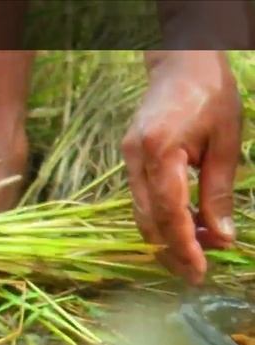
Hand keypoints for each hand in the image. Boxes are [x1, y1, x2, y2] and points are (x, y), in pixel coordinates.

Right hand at [122, 51, 241, 284]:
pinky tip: (184, 230)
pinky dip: (162, 223)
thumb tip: (222, 237)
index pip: (170, 213)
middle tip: (198, 272)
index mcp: (160, 150)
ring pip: (142, 217)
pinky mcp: (129, 162)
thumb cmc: (209, 93)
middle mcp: (136, 160)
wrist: (179, 62)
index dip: (184, 247)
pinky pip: (142, 204)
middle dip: (173, 252)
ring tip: (196, 254)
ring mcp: (128, 161)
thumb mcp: (226, 142)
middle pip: (149, 222)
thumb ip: (220, 192)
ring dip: (167, 241)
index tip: (199, 272)